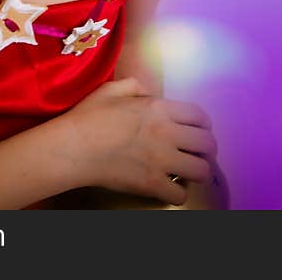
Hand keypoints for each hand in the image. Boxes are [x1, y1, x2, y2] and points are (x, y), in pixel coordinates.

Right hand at [63, 77, 217, 205]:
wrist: (73, 148)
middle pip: (207, 143)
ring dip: (198, 171)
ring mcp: (161, 161)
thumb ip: (135, 86)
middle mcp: (167, 133)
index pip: (199, 115)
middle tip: (197, 152)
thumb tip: (149, 94)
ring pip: (201, 170)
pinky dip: (178, 193)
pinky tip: (169, 187)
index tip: (199, 130)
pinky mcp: (152, 184)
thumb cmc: (89, 116)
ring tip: (188, 171)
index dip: (204, 124)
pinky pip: (180, 195)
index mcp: (159, 108)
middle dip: (207, 148)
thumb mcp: (111, 88)